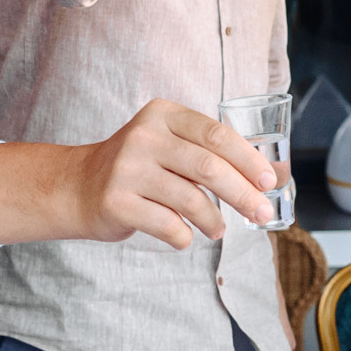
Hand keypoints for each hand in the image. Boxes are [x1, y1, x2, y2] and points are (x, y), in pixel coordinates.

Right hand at [70, 100, 279, 248]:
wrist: (77, 186)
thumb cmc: (138, 167)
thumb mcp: (168, 143)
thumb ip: (211, 153)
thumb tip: (273, 176)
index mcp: (162, 114)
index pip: (216, 135)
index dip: (248, 160)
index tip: (269, 182)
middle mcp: (144, 137)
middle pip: (209, 168)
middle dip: (243, 195)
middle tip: (261, 214)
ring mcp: (127, 170)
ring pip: (191, 200)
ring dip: (215, 221)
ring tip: (218, 229)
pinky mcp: (117, 202)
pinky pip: (169, 226)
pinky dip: (185, 236)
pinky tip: (184, 234)